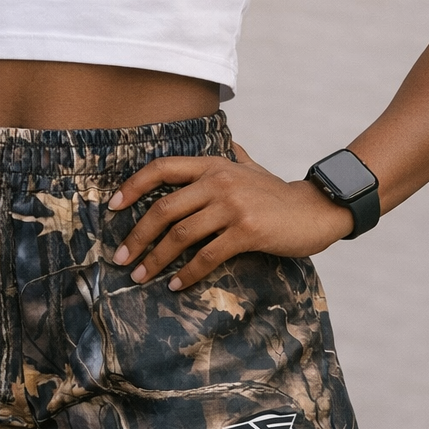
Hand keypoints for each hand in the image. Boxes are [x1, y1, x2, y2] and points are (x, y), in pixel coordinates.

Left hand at [107, 142, 353, 289]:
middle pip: (164, 208)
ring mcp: (233, 205)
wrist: (316, 211)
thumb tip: (227, 143)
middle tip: (121, 258)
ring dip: (156, 259)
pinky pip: (207, 256)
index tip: (112, 206)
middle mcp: (219, 181)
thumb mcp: (251, 168)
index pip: (162, 168)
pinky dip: (188, 273)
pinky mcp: (247, 230)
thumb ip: (234, 157)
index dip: (133, 186)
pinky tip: (176, 285)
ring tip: (141, 276)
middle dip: (137, 235)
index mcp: (213, 165)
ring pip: (181, 234)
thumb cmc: (278, 194)